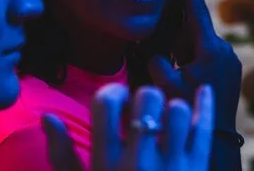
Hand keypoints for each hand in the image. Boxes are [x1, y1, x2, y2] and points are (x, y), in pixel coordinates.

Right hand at [42, 83, 214, 170]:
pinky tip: (203, 90)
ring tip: (165, 118)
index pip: (106, 103)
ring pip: (177, 110)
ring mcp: (173, 165)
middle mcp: (140, 161)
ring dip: (171, 108)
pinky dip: (205, 105)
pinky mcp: (198, 168)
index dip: (113, 91)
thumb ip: (62, 155)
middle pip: (147, 98)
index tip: (118, 99)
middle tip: (143, 109)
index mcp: (107, 164)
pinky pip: (204, 129)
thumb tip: (48, 117)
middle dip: (144, 97)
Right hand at [148, 0, 241, 131]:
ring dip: (183, 48)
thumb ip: (158, 62)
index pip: (196, 13)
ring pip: (198, 44)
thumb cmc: (188, 109)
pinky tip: (181, 69)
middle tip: (165, 38)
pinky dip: (191, 57)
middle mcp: (223, 50)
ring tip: (173, 62)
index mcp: (210, 49)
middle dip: (177, 32)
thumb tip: (156, 54)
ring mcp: (228, 60)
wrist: (215, 135)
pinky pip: (205, 55)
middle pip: (194, 31)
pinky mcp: (228, 69)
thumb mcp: (166, 84)